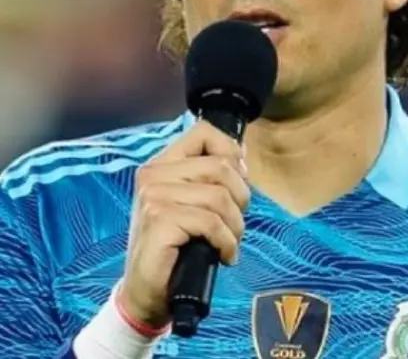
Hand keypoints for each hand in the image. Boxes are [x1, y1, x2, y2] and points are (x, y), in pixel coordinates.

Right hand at [118, 121, 249, 328]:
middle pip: (221, 167)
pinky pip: (211, 223)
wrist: (148, 292)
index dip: (231, 151)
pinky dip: (227, 242)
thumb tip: (242, 152)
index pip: (204, 132)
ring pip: (219, 196)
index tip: (240, 178)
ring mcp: (153, 197)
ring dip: (235, 225)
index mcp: (163, 164)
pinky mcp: (158, 221)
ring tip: (230, 241)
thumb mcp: (195, 203)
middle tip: (235, 222)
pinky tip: (225, 255)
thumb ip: (213, 176)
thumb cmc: (176, 246)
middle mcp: (154, 175)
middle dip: (241, 196)